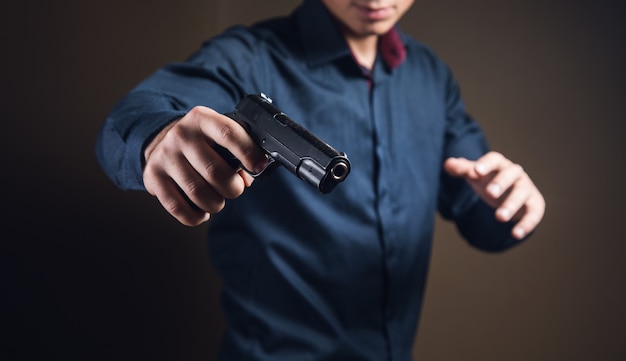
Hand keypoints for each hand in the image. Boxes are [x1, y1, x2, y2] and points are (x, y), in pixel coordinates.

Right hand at [142, 106, 267, 225]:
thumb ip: (237, 152)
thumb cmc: (202, 143)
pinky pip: (177, 207)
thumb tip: (248, 178)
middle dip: (233, 188)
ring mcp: (165, 155)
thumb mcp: (219, 136)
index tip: (258, 166)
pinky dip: (195, 216)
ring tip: (218, 202)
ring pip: (197, 192)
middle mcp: (181, 134)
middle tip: (235, 190)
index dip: (248, 152)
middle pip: (214, 170)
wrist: (163, 140)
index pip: (228, 133)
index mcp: (202, 119)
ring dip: (215, 204)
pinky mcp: (153, 176)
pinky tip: (202, 212)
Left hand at [444, 151, 544, 239]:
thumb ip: (462, 170)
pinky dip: (526, 224)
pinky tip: (515, 234)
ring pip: (522, 194)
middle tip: (490, 193)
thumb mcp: (475, 176)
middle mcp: (515, 174)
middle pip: (511, 174)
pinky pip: (533, 213)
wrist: (510, 192)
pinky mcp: (535, 204)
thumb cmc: (489, 180)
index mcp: (499, 164)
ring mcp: (526, 189)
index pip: (494, 159)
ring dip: (512, 205)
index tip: (476, 171)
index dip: (486, 164)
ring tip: (500, 217)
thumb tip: (448, 163)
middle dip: (501, 183)